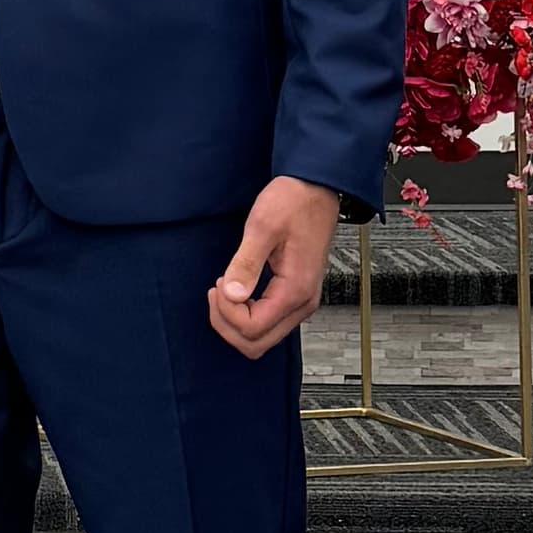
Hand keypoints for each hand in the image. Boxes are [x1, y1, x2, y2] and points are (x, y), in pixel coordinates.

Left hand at [210, 172, 341, 360]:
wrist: (316, 189)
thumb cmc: (294, 202)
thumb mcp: (262, 227)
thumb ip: (246, 264)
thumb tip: (231, 295)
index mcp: (295, 289)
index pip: (252, 328)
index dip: (226, 313)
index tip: (218, 284)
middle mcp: (302, 302)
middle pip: (257, 343)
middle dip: (227, 325)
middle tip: (216, 291)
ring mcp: (301, 301)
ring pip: (262, 337)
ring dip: (236, 322)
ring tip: (224, 289)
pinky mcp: (295, 294)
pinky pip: (267, 322)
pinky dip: (246, 315)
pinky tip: (236, 290)